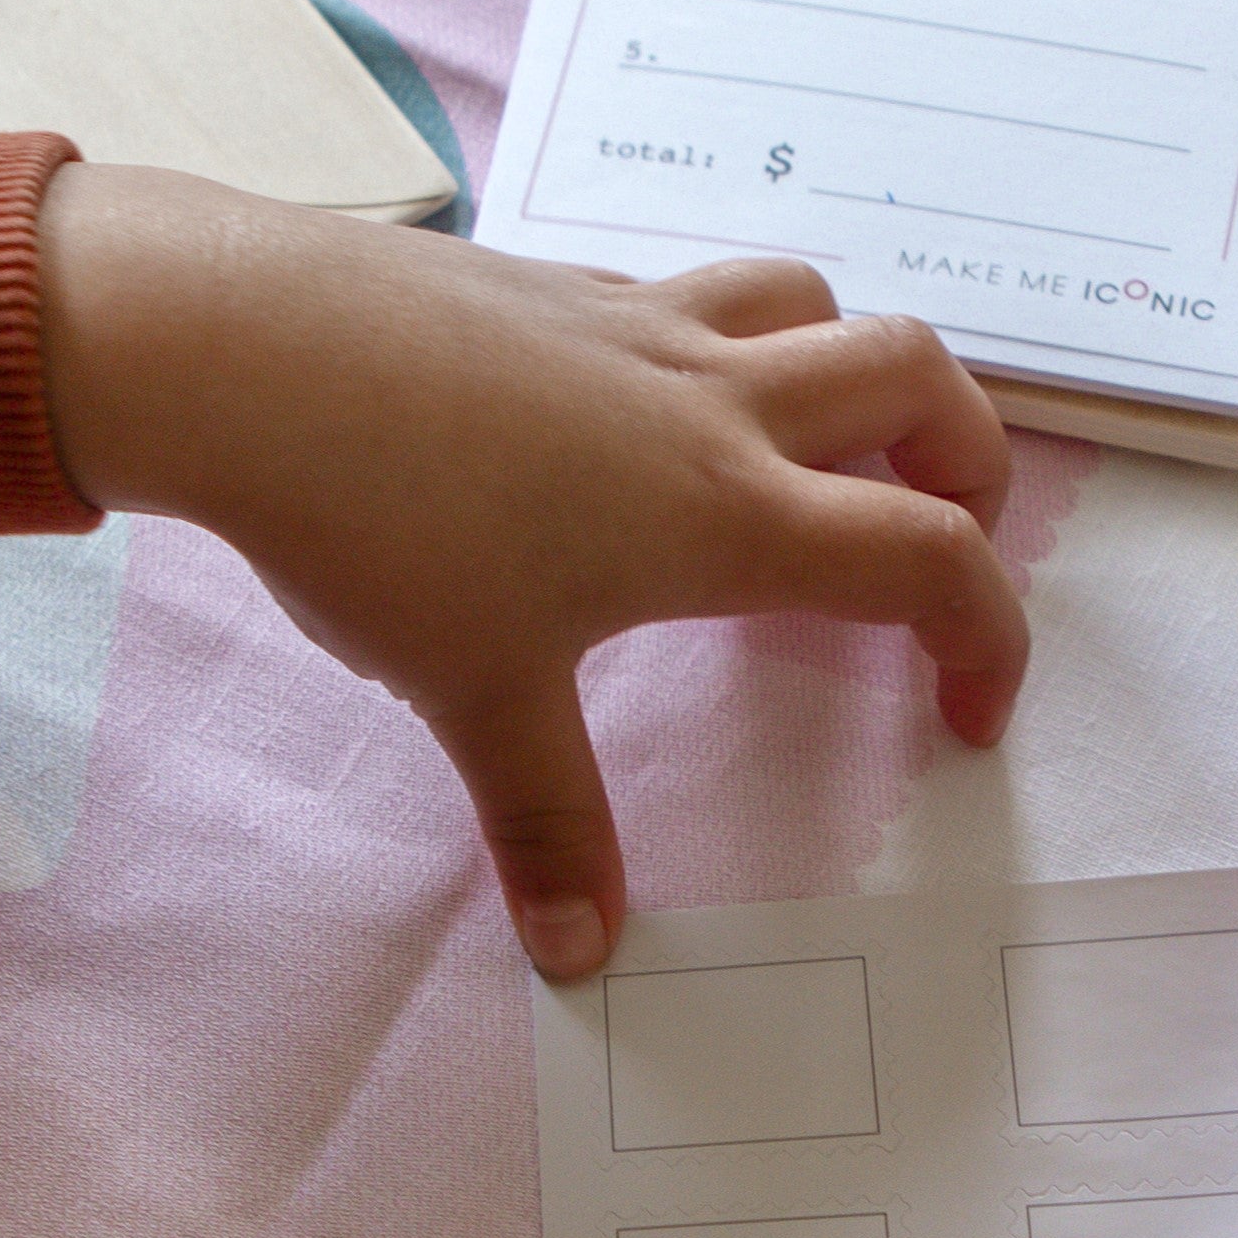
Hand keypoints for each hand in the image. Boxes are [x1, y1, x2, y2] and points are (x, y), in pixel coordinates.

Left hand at [34, 166, 1025, 977]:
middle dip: (968, 461)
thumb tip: (578, 952)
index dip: (988, 639)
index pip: (930, 558)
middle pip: (918, 380)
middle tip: (937, 545)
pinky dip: (737, 339)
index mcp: (727, 513)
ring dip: (860, 370)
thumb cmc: (381, 525)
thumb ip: (547, 823)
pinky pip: (699, 291)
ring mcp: (641, 324)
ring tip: (826, 452)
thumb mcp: (475, 693)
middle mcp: (714, 401)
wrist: (248, 351)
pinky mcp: (563, 285)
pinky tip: (661, 408)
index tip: (968, 721)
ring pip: (817, 302)